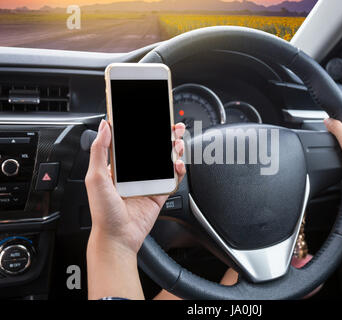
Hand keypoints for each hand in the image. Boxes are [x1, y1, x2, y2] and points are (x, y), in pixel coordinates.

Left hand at [85, 119, 185, 255]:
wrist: (118, 237)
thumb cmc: (103, 212)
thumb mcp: (95, 177)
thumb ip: (99, 150)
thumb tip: (104, 126)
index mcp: (118, 166)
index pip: (132, 142)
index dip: (142, 129)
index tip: (150, 119)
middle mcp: (134, 173)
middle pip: (152, 148)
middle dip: (164, 136)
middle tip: (172, 127)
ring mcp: (148, 182)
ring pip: (165, 160)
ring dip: (173, 149)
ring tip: (177, 143)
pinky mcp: (159, 193)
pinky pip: (172, 178)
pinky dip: (178, 169)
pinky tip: (177, 164)